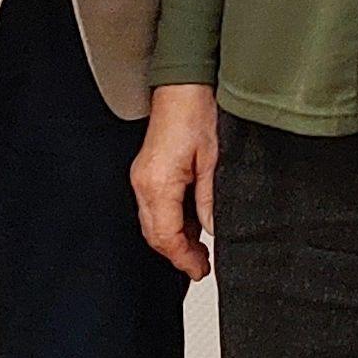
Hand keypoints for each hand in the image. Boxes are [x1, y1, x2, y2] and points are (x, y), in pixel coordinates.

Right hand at [130, 84, 218, 280]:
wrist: (184, 86)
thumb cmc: (197, 114)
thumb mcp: (215, 162)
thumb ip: (210, 200)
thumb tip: (212, 230)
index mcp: (158, 184)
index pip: (166, 236)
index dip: (184, 258)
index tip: (200, 270)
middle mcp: (143, 184)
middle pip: (155, 234)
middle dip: (177, 254)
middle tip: (201, 265)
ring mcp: (142, 178)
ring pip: (153, 223)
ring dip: (174, 239)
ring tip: (199, 250)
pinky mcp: (146, 172)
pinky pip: (155, 207)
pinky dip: (171, 221)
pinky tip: (191, 224)